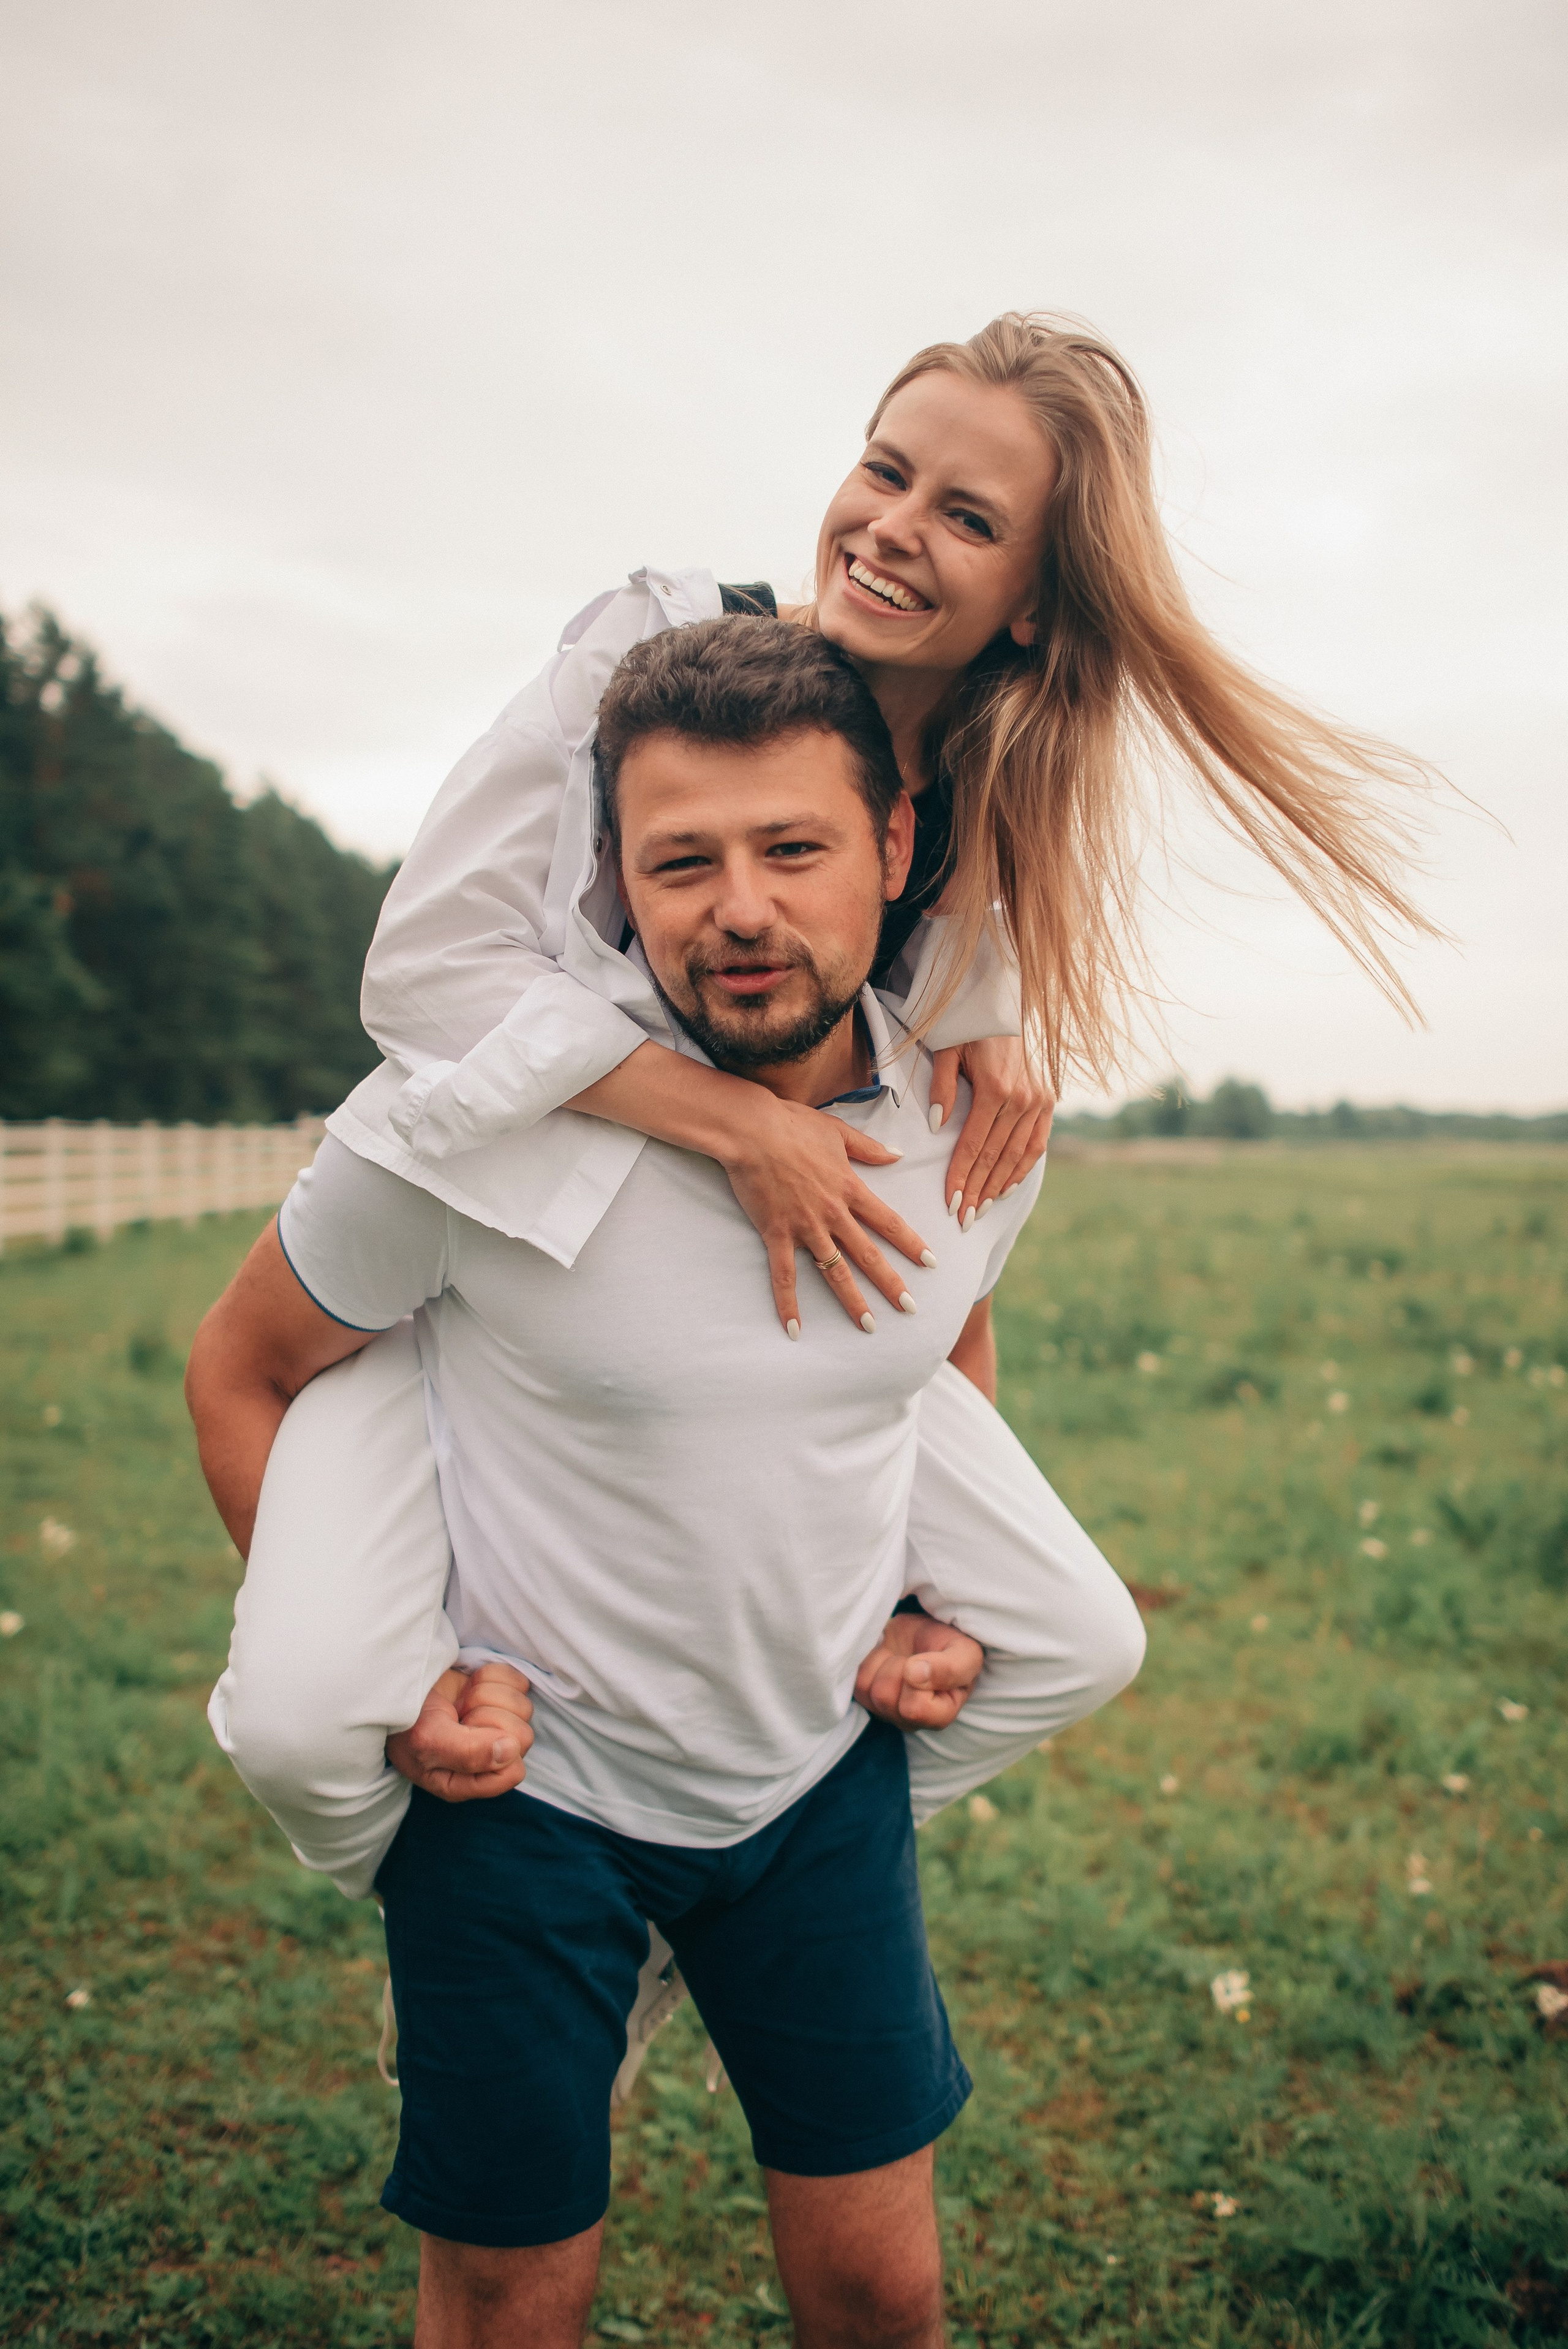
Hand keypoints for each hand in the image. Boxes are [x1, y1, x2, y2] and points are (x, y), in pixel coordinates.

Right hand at [386, 1662, 532, 1801]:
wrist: (398, 1685)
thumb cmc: (406, 1723)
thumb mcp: (427, 1741)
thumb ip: (469, 1753)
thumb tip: (513, 1752)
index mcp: (472, 1780)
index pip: (513, 1770)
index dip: (492, 1746)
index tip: (463, 1732)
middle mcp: (491, 1757)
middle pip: (522, 1737)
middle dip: (487, 1717)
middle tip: (459, 1715)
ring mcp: (497, 1725)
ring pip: (523, 1707)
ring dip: (486, 1695)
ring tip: (460, 1702)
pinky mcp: (500, 1696)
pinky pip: (519, 1683)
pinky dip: (492, 1677)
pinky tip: (468, 1686)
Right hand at [720, 1091, 936, 1337]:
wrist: (751, 1130)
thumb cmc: (792, 1124)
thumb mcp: (838, 1132)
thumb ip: (869, 1148)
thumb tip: (898, 1154)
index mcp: (850, 1188)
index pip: (888, 1222)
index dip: (911, 1243)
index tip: (930, 1263)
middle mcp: (833, 1213)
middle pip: (869, 1255)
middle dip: (892, 1284)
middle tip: (910, 1308)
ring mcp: (805, 1227)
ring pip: (834, 1272)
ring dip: (852, 1301)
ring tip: (868, 1326)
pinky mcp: (777, 1233)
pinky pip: (785, 1275)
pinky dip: (789, 1304)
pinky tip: (795, 1329)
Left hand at [854, 1610, 984, 1730]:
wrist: (928, 1631)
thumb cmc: (951, 1645)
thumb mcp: (965, 1653)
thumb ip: (950, 1668)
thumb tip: (915, 1674)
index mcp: (941, 1715)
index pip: (914, 1710)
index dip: (915, 1681)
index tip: (926, 1661)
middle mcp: (911, 1721)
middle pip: (885, 1698)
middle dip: (897, 1666)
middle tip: (913, 1657)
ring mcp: (887, 1710)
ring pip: (868, 1690)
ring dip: (883, 1662)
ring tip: (901, 1656)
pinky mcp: (868, 1696)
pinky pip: (856, 1681)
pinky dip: (870, 1661)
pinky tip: (887, 1657)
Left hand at [929, 1036, 1053, 1226]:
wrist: (1003, 1008)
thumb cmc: (968, 1030)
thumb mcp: (947, 1051)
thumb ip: (941, 1088)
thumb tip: (937, 1124)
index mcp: (996, 1088)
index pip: (974, 1145)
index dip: (961, 1176)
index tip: (951, 1202)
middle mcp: (1022, 1098)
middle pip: (995, 1156)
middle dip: (978, 1190)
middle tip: (964, 1218)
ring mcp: (1039, 1100)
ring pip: (1017, 1155)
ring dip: (999, 1185)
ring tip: (983, 1209)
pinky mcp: (1048, 1100)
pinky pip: (1037, 1143)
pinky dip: (1023, 1168)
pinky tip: (1008, 1187)